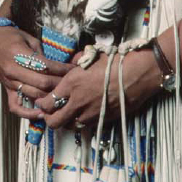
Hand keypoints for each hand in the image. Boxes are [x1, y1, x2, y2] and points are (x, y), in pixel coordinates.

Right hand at [0, 18, 72, 119]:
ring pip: (34, 95)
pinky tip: (41, 114)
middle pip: (42, 83)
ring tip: (63, 96)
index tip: (74, 70)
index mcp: (19, 54)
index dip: (62, 70)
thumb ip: (43, 55)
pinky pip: (16, 107)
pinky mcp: (7, 90)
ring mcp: (10, 82)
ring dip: (50, 97)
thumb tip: (61, 67)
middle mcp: (14, 70)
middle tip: (72, 83)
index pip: (46, 67)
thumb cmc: (13, 37)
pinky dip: (28, 114)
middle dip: (60, 84)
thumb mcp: (30, 40)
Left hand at [35, 13, 181, 129]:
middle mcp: (78, 102)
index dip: (42, 104)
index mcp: (71, 84)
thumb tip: (72, 63)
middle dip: (49, 119)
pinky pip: (87, 125)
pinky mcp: (104, 120)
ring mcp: (92, 113)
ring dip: (67, 121)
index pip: (47, 102)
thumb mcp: (91, 56)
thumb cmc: (115, 60)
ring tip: (69, 112)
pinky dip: (83, 122)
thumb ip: (76, 62)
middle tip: (51, 112)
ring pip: (70, 126)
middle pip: (54, 122)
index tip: (42, 101)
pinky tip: (86, 112)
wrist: (139, 73)